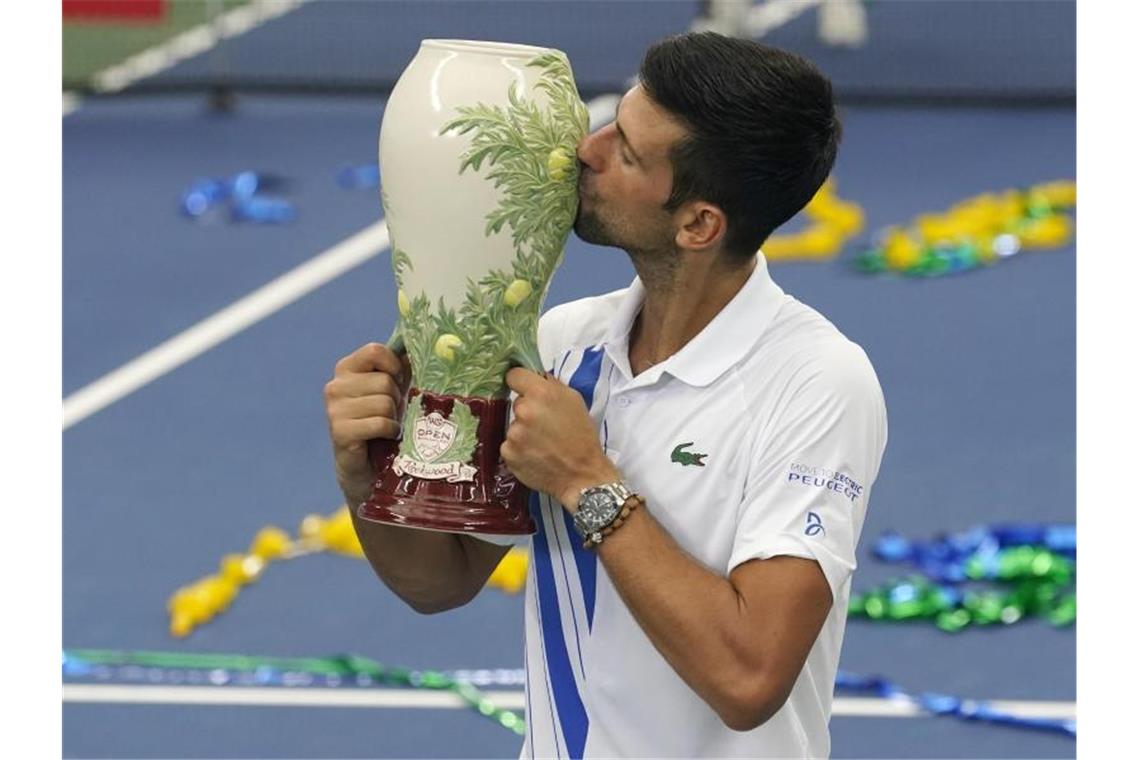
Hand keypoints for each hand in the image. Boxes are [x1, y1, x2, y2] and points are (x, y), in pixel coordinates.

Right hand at [324, 342, 409, 504]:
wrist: (368, 467)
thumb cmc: (382, 422)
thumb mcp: (393, 390)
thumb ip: (401, 367)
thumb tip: (419, 347)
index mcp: (346, 369)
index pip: (375, 350)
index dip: (394, 365)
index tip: (398, 382)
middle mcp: (335, 386)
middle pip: (385, 381)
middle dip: (396, 399)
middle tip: (391, 413)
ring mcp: (334, 409)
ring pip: (384, 402)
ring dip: (393, 417)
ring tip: (387, 426)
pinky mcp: (340, 432)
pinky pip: (380, 423)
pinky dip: (390, 431)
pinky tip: (384, 437)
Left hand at [501, 367, 620, 510]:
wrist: (582, 475)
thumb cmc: (582, 437)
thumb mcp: (575, 401)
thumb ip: (552, 385)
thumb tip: (537, 377)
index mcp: (541, 393)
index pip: (514, 375)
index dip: (521, 382)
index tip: (525, 389)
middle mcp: (524, 411)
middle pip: (516, 403)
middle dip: (528, 411)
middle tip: (545, 425)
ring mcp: (513, 434)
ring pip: (513, 425)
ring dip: (523, 432)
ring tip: (542, 444)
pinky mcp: (508, 453)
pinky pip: (509, 444)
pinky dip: (519, 449)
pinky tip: (535, 455)